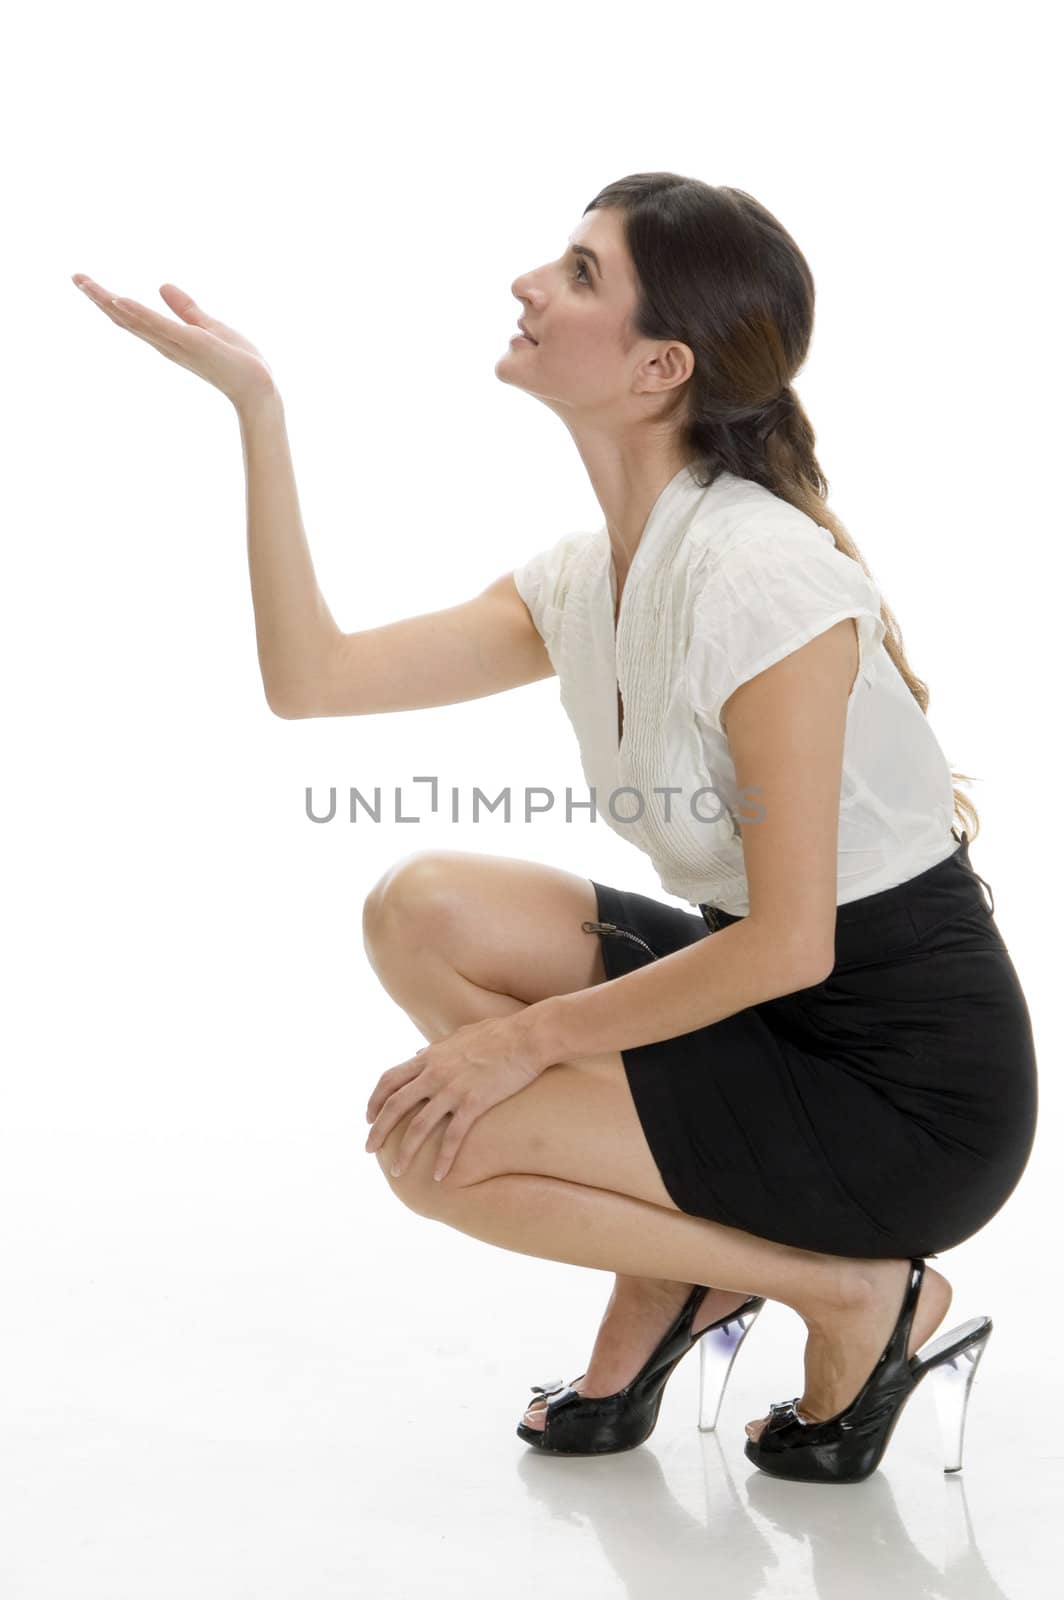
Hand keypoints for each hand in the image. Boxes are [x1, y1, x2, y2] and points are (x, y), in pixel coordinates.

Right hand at [72, 274, 276, 410]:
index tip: (84, 281)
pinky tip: (121, 300)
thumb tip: (162, 285)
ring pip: (136, 320)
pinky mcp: (192, 344)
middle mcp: (166, 343)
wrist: (258, 388)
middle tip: (75, 277)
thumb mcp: (207, 327)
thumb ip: (185, 309)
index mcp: (168, 338)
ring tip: (86, 283)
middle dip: (98, 298)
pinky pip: (161, 327)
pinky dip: (140, 314)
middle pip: (124, 318)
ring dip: (110, 301)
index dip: (106, 299)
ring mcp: (177, 344)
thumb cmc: (237, 362)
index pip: (131, 317)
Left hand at [364, 1012, 549, 1182]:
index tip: (368, 1117)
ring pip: (418, 1127)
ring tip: (398, 1172)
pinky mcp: (475, 1102)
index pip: (389, 1080)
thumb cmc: (499, 1034)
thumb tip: (417, 1053)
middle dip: (378, 1130)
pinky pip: (453, 1136)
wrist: (528, 1036)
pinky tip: (440, 1176)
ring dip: (404, 1152)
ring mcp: (453, 1088)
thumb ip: (435, 1048)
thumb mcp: (459, 1035)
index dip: (374, 1100)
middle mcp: (435, 1073)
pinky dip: (443, 1159)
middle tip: (369, 1150)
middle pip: (395, 1106)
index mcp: (429, 1057)